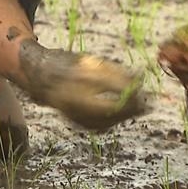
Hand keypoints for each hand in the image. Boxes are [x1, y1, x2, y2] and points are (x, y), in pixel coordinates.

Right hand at [17, 41, 147, 129]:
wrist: (40, 75)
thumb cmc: (70, 65)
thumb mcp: (92, 62)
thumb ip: (115, 72)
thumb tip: (139, 81)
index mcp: (79, 79)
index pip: (111, 90)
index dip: (131, 92)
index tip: (145, 92)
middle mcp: (74, 98)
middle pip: (110, 110)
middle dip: (131, 109)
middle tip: (147, 105)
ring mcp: (72, 113)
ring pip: (105, 122)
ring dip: (124, 117)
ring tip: (138, 109)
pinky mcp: (74, 121)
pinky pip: (98, 126)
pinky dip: (112, 121)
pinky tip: (122, 114)